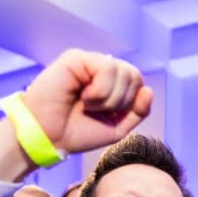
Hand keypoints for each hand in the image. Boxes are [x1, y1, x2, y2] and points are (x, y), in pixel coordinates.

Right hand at [23, 49, 152, 153]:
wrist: (48, 138)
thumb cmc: (76, 133)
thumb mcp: (116, 128)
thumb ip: (137, 112)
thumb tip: (148, 90)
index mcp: (111, 84)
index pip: (137, 83)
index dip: (131, 103)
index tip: (108, 116)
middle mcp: (100, 70)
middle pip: (134, 75)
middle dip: (120, 102)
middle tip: (96, 111)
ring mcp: (89, 62)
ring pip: (123, 72)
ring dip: (108, 98)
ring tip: (87, 104)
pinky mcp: (77, 58)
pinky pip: (107, 68)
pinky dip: (100, 91)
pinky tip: (83, 97)